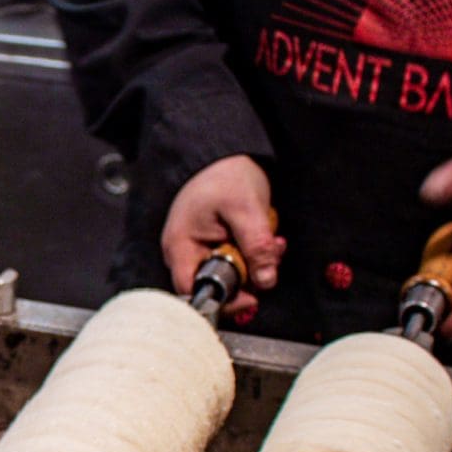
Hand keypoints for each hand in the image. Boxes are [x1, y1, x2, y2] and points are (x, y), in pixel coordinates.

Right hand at [162, 155, 283, 320]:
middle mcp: (184, 251)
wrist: (226, 153)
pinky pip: (234, 260)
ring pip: (229, 273)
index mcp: (181, 245)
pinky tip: (264, 238)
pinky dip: (253, 253)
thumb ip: (256, 246)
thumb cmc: (225, 174)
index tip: (250, 297)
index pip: (193, 291)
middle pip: (214, 284)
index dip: (222, 298)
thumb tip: (265, 280)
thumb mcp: (246, 209)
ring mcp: (198, 247)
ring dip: (254, 263)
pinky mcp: (213, 243)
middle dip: (247, 276)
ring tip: (271, 242)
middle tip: (269, 259)